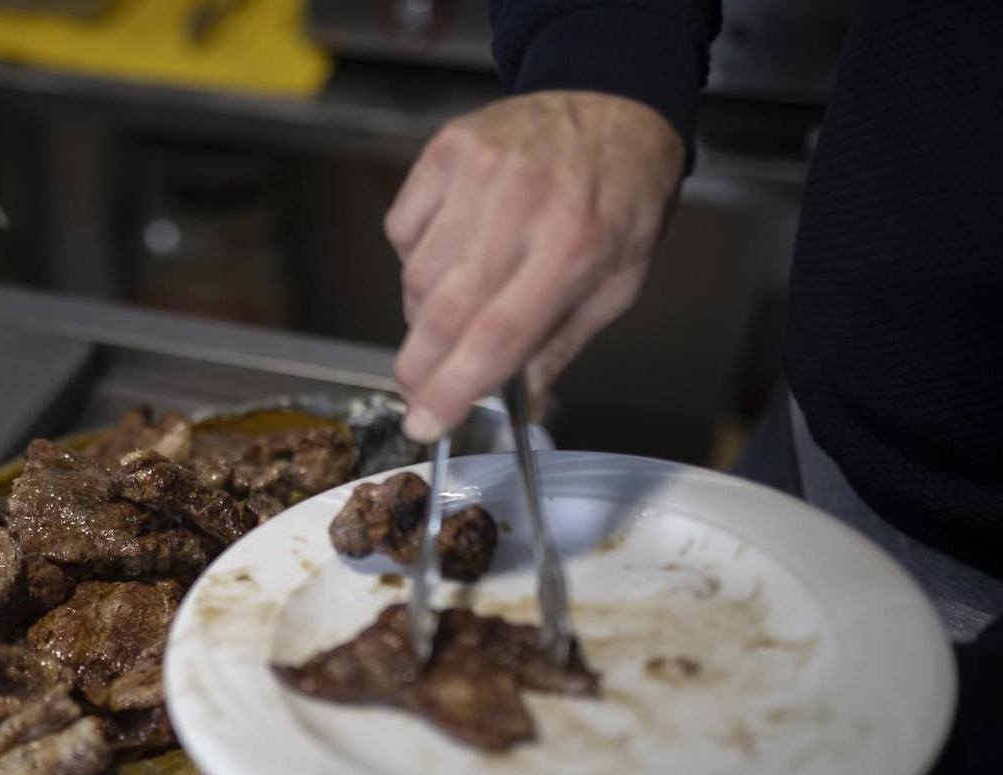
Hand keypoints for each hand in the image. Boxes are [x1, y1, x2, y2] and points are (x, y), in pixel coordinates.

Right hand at [385, 91, 684, 441]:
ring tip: (456, 303)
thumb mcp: (618, 283)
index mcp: (574, 250)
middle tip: (415, 390)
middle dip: (418, 368)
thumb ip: (560, 345)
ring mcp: (478, 174)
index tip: (425, 422)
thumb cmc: (622, 195)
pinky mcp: (447, 152)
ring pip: (414, 276)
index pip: (495, 338)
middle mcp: (521, 209)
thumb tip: (521, 404)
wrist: (614, 102)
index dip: (452, 389)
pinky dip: (414, 255)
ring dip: (422, 311)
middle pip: (442, 314)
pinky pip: (402, 230)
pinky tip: (450, 248)